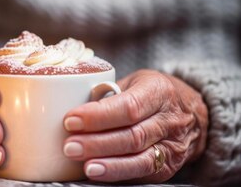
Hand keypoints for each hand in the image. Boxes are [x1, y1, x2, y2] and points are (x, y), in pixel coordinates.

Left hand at [63, 70, 207, 181]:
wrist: (192, 113)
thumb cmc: (152, 93)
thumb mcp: (134, 82)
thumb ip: (105, 93)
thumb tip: (64, 105)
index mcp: (159, 91)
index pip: (128, 107)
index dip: (98, 116)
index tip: (70, 120)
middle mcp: (170, 120)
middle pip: (132, 136)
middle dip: (97, 144)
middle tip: (69, 146)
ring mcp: (173, 146)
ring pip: (140, 159)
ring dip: (109, 164)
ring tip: (84, 166)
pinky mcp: (169, 166)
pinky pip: (143, 173)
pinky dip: (119, 175)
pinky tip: (99, 174)